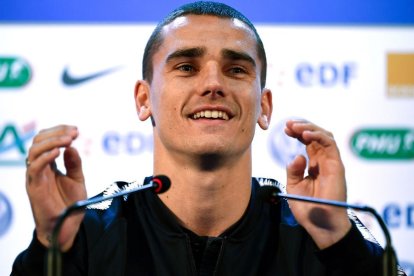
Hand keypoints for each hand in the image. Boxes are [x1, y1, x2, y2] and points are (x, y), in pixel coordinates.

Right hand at [25, 125, 85, 250]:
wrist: (67, 227)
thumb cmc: (70, 203)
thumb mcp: (77, 179)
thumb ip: (74, 163)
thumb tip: (71, 146)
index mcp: (49, 164)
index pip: (47, 140)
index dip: (59, 131)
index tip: (76, 130)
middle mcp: (39, 168)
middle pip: (38, 141)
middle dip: (56, 133)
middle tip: (74, 133)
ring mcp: (35, 177)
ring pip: (33, 151)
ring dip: (52, 142)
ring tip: (68, 140)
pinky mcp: (34, 187)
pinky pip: (34, 168)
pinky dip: (45, 157)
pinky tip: (58, 153)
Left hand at [284, 119, 350, 248]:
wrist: (320, 224)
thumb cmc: (308, 208)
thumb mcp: (294, 187)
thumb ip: (293, 171)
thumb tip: (297, 156)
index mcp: (313, 164)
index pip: (307, 142)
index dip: (297, 133)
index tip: (285, 129)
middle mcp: (323, 161)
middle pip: (315, 135)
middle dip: (301, 126)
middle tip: (288, 124)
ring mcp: (331, 162)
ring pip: (324, 136)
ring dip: (309, 127)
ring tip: (295, 127)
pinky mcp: (337, 166)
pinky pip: (330, 144)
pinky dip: (318, 136)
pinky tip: (305, 134)